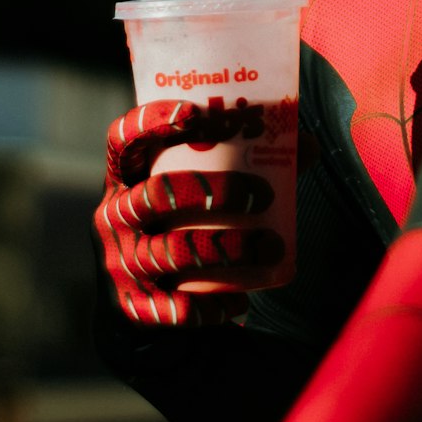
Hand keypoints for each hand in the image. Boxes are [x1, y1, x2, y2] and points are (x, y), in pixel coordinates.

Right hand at [93, 99, 285, 327]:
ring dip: (231, 247)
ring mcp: (120, 261)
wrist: (139, 298)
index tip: (194, 113)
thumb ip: (244, 163)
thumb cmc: (180, 220)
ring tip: (271, 246)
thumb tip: (308, 145)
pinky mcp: (134, 305)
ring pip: (175, 251)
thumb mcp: (193, 186)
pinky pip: (174, 308)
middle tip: (263, 193)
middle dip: (215, 191)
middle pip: (159, 194)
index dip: (150, 121)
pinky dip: (211, 306)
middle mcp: (113, 215)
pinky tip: (239, 301)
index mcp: (124, 175)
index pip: (122, 139)